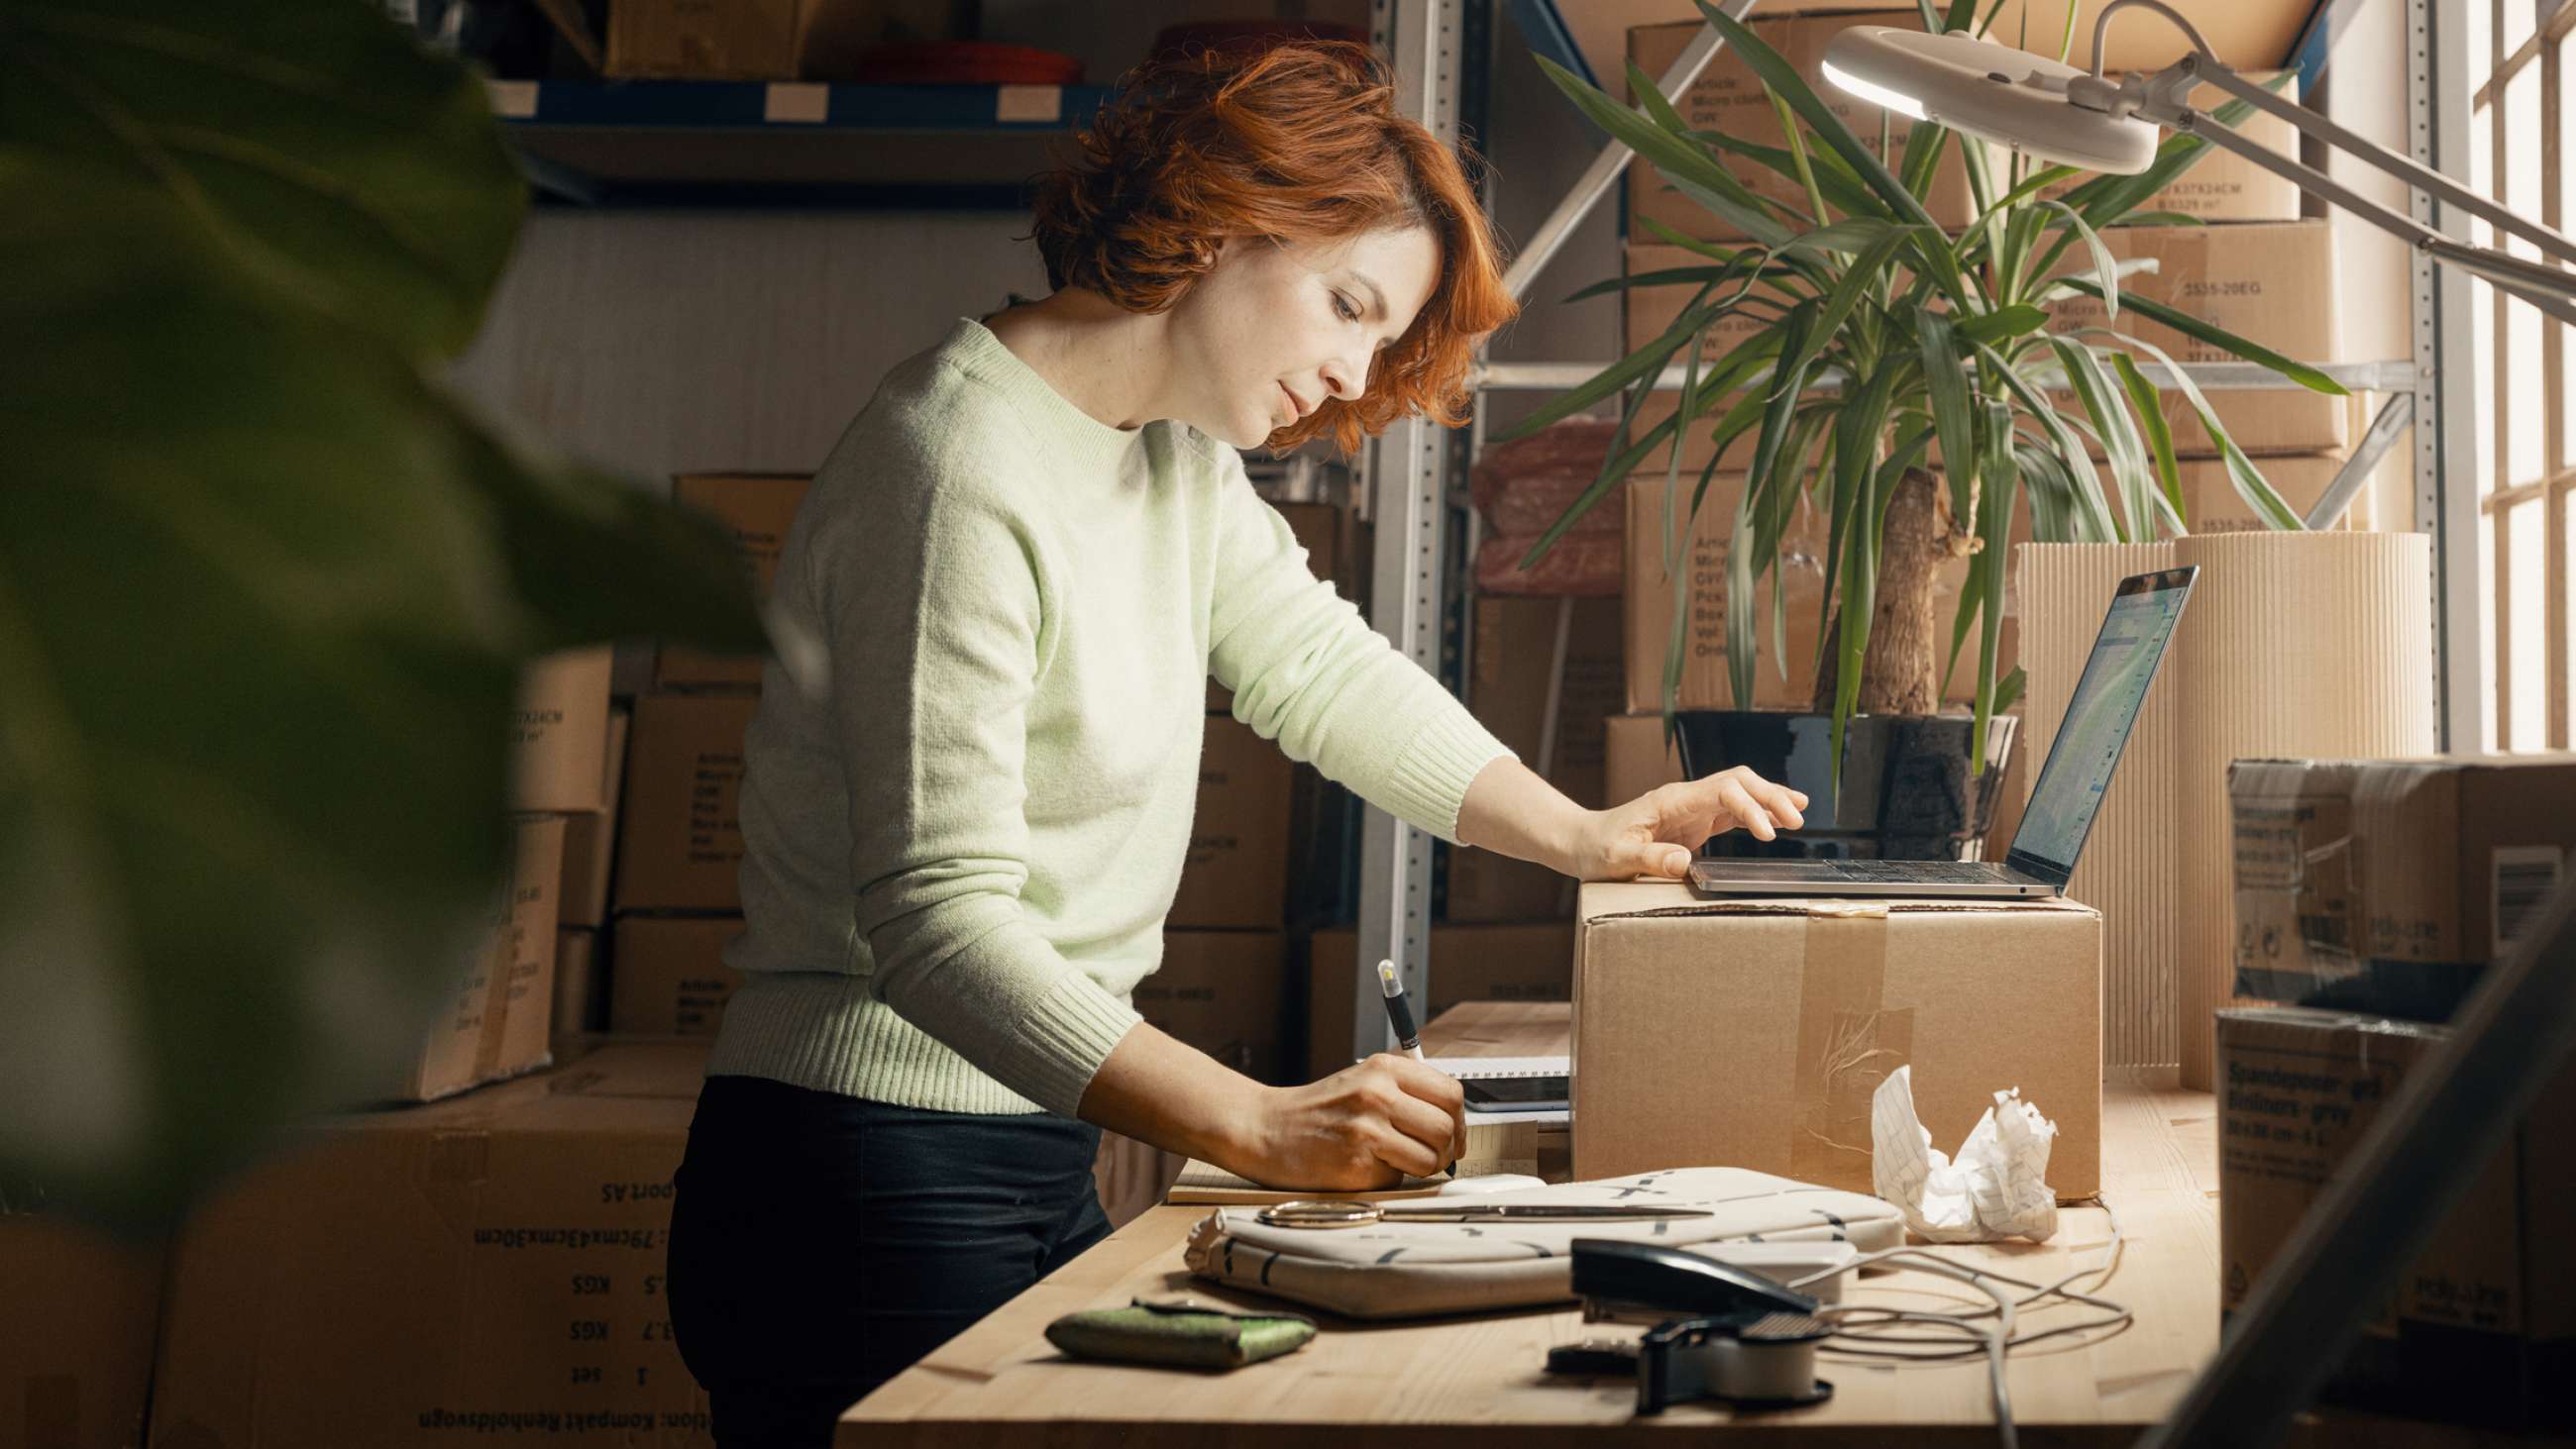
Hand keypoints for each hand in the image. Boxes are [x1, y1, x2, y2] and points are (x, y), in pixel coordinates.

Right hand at [1222, 1054, 1466, 1190]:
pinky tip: (1366, 1167)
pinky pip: (1398, 1179)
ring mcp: (1367, 1129)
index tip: (1453, 1135)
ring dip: (1423, 1169)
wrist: (1264, 1128)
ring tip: (1400, 1163)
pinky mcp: (1356, 1163)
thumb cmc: (1318, 1110)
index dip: (1460, 1120)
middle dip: (1448, 1150)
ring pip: (1430, 1159)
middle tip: (1434, 1157)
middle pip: (1447, 1128)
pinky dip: (1389, 1178)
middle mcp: (1378, 1094)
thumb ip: (1406, 1092)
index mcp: (1384, 1068)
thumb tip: (1455, 1122)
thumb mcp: (1362, 1081)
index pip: (1451, 1092)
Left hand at [1566, 765, 1808, 880]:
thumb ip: (1650, 858)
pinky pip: (1733, 810)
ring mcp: (1693, 807)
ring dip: (1769, 799)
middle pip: (1738, 782)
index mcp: (1671, 801)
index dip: (1749, 808)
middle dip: (1770, 796)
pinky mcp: (1695, 821)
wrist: (1582, 841)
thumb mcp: (1617, 858)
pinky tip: (1776, 821)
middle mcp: (1686, 797)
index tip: (1768, 834)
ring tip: (1800, 813)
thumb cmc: (1596, 849)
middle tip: (1797, 819)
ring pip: (1740, 791)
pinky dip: (1757, 813)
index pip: (1722, 791)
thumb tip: (1684, 862)